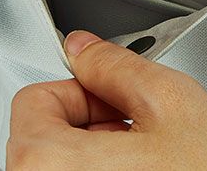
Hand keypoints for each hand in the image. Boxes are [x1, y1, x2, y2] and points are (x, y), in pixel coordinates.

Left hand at [7, 30, 206, 169]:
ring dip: (100, 151)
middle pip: (45, 131)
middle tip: (138, 135)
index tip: (114, 101)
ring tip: (146, 162)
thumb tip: (82, 47)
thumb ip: (117, 64)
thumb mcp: (172, 103)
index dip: (83, 90)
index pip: (34, 98)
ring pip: (61, 162)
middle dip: (94, 121)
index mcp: (47, 166)